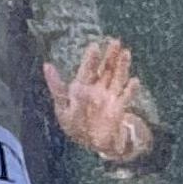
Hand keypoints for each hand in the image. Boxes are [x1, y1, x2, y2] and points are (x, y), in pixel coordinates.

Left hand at [44, 39, 149, 164]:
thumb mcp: (62, 107)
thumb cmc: (75, 124)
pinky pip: (126, 97)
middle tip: (115, 41)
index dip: (91, 58)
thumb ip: (57, 87)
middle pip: (105, 69)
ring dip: (122, 66)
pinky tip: (135, 81)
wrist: (91, 143)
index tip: (94, 46)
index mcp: (83, 86)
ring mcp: (110, 97)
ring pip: (117, 78)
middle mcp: (98, 88)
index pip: (87, 69)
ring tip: (126, 53)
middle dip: (110, 56)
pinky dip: (131, 90)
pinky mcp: (119, 108)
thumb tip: (47, 65)